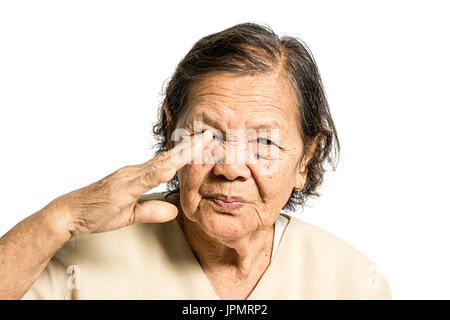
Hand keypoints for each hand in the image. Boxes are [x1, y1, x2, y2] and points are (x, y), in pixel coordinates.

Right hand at [48, 129, 213, 238]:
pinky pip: (141, 180)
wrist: (69, 214)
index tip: (204, 145)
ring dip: (181, 154)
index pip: (168, 162)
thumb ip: (152, 210)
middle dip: (191, 146)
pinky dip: (155, 173)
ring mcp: (127, 177)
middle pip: (168, 157)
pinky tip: (170, 168)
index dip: (187, 154)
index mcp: (138, 176)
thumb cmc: (97, 212)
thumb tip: (174, 210)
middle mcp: (135, 171)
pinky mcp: (119, 188)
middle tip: (211, 135)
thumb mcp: (131, 215)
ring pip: (159, 163)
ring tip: (200, 144)